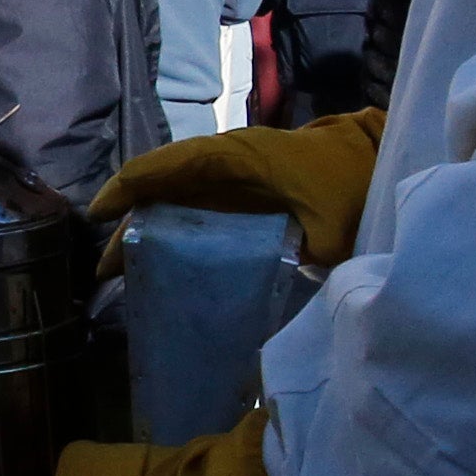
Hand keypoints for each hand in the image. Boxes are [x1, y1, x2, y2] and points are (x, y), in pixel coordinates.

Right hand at [87, 108, 386, 271]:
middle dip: (130, 224)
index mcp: (237, 158)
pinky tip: (165, 262)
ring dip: (148, 228)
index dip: (126, 189)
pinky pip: (196, 201)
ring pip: (175, 195)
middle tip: (105, 271)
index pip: (166, 166)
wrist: (380, 161)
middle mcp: (225, 159)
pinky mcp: (243, 186)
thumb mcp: (331, 232)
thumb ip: (300, 266)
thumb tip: (275, 317)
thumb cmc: (353, 188)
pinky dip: (173, 227)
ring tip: (125, 272)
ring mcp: (233, 171)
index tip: (96, 218)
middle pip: (162, 185)